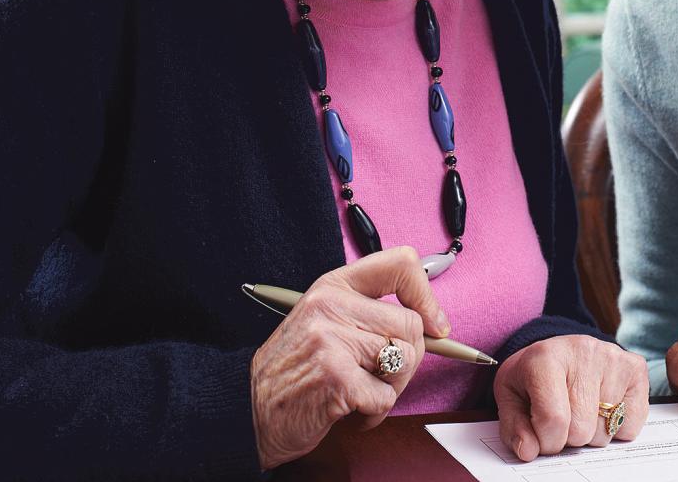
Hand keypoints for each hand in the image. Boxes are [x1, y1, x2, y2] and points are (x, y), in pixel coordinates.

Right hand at [249, 247, 448, 469]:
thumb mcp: (325, 322)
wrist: (243, 410)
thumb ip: (370, 313)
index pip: (400, 264)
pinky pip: (385, 396)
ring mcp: (332, 341)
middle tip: (383, 376)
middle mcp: (332, 306)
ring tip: (363, 393)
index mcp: (333, 286)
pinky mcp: (335, 378)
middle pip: (411, 325)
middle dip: (409, 359)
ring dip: (392, 389)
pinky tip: (351, 411)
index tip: (434, 323)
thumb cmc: (294, 370)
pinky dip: (375, 413)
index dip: (426, 295)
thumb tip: (434, 323)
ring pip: (405, 361)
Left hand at [494, 335, 648, 460]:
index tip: (541, 434)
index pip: (553, 420)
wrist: (559, 351)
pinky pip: (631, 424)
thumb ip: (514, 428)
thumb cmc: (534, 376)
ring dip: (591, 432)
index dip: (546, 441)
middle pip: (581, 429)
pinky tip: (602, 407)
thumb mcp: (510, 397)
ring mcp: (613, 358)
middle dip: (568, 437)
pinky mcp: (635, 368)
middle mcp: (583, 352)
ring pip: (606, 431)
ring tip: (581, 409)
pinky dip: (616, 427)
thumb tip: (529, 451)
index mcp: (545, 358)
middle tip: (562, 418)